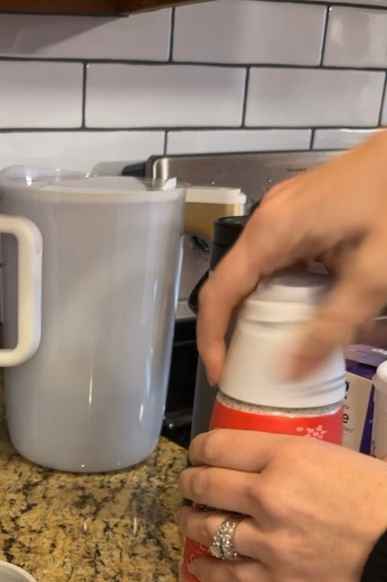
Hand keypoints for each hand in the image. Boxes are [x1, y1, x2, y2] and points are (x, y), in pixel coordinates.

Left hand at [174, 429, 386, 581]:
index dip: (202, 448)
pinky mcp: (274, 580)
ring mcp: (267, 541)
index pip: (223, 446)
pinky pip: (226, 572)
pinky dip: (205, 567)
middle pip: (207, 485)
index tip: (198, 452)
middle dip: (190, 482)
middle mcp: (268, 496)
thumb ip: (310, 461)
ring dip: (190, 521)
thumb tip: (293, 463)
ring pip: (208, 528)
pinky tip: (196, 564)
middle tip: (187, 483)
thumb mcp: (350, 462)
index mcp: (288, 458)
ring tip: (185, 519)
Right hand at [197, 129, 386, 384]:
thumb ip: (333, 326)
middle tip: (261, 362)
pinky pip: (281, 257)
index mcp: (272, 231)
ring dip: (272, 308)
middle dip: (244, 328)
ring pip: (261, 273)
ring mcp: (283, 210)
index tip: (222, 371)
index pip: (218, 293)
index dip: (212, 338)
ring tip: (293, 339)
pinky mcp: (301, 210)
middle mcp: (267, 217)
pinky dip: (290, 287)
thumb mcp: (371, 275)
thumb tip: (291, 372)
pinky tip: (317, 302)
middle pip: (236, 285)